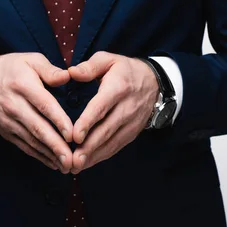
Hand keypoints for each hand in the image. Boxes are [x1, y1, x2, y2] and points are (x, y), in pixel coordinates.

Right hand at [0, 53, 73, 172]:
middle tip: (71, 159)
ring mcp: (9, 121)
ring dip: (49, 155)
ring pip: (32, 141)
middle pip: (38, 128)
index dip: (58, 121)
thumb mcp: (29, 60)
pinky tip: (52, 162)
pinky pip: (24, 146)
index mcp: (23, 85)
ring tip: (66, 166)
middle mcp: (14, 105)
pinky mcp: (6, 131)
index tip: (72, 134)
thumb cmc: (9, 69)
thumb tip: (67, 77)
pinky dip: (38, 156)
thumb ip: (49, 69)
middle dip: (56, 146)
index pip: (43, 105)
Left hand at [67, 52, 158, 173]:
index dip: (88, 122)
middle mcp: (126, 108)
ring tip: (75, 166)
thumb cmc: (124, 70)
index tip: (75, 136)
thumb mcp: (108, 60)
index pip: (102, 107)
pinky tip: (86, 164)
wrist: (155, 83)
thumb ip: (89, 66)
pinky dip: (101, 157)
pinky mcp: (131, 133)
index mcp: (118, 88)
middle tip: (72, 159)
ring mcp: (131, 123)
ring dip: (93, 156)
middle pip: (106, 130)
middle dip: (89, 147)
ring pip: (111, 142)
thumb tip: (71, 72)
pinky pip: (115, 147)